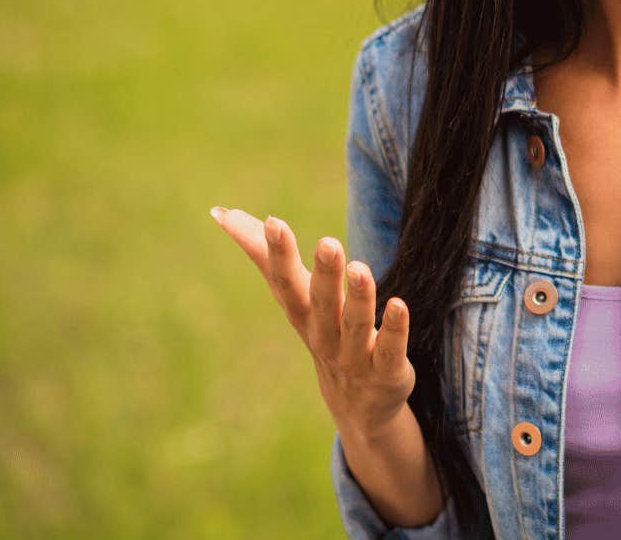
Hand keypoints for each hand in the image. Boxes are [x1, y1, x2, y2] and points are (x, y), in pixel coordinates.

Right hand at [210, 207, 415, 439]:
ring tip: (359, 268)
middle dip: (323, 274)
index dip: (278, 254)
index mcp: (302, 314)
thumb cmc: (324, 334)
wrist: (358, 407)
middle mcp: (323, 335)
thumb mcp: (295, 297)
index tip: (273, 222)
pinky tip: (399, 305)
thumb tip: (221, 212)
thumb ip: (264, 256)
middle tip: (328, 242)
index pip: (285, 283)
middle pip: (320, 303)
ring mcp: (354, 357)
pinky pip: (389, 350)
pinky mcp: (385, 372)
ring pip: (354, 326)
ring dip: (357, 298)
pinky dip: (393, 329)